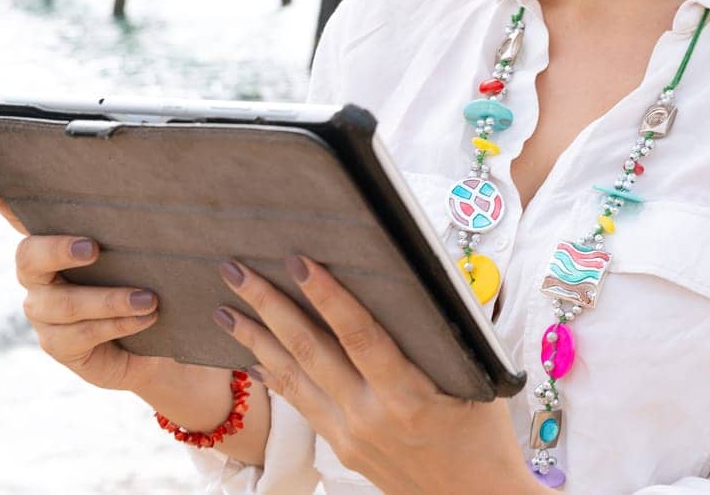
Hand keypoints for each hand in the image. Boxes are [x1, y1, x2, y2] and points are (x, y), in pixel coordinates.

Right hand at [0, 171, 181, 393]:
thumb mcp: (139, 253)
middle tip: (93, 247)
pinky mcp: (58, 345)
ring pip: (63, 303)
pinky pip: (81, 334)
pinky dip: (117, 324)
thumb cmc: (145, 284)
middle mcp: (38, 277)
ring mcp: (43, 313)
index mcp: (54, 244)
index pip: (18, 215)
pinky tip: (146, 318)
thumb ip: (130, 228)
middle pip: (29, 256)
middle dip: (58, 250)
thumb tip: (154, 190)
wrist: (154, 343)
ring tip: (148, 299)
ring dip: (109, 299)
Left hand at [215, 254, 536, 493]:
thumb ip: (445, 334)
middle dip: (270, 307)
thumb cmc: (483, 437)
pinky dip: (274, 375)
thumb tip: (423, 281)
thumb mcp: (478, 380)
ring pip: (294, 378)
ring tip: (226, 309)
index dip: (328, 296)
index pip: (360, 336)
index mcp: (408, 396)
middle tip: (237, 270)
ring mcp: (350, 434)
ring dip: (257, 340)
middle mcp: (370, 416)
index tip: (299, 262)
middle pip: (310, 351)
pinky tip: (252, 355)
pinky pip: (300, 404)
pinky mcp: (341, 446)